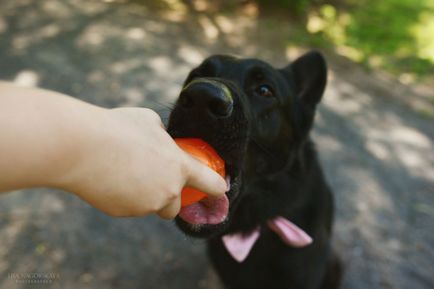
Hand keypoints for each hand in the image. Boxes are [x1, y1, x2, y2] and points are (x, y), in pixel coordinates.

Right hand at [60, 107, 226, 218]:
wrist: (82, 147)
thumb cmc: (118, 128)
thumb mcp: (148, 120)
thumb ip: (162, 134)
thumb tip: (160, 138)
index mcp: (179, 166)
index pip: (209, 183)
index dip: (217, 188)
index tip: (221, 191)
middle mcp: (167, 191)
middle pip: (175, 207)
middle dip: (168, 200)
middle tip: (152, 183)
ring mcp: (145, 205)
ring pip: (148, 205)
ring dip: (142, 195)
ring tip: (122, 170)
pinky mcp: (122, 212)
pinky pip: (127, 206)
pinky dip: (122, 197)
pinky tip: (109, 178)